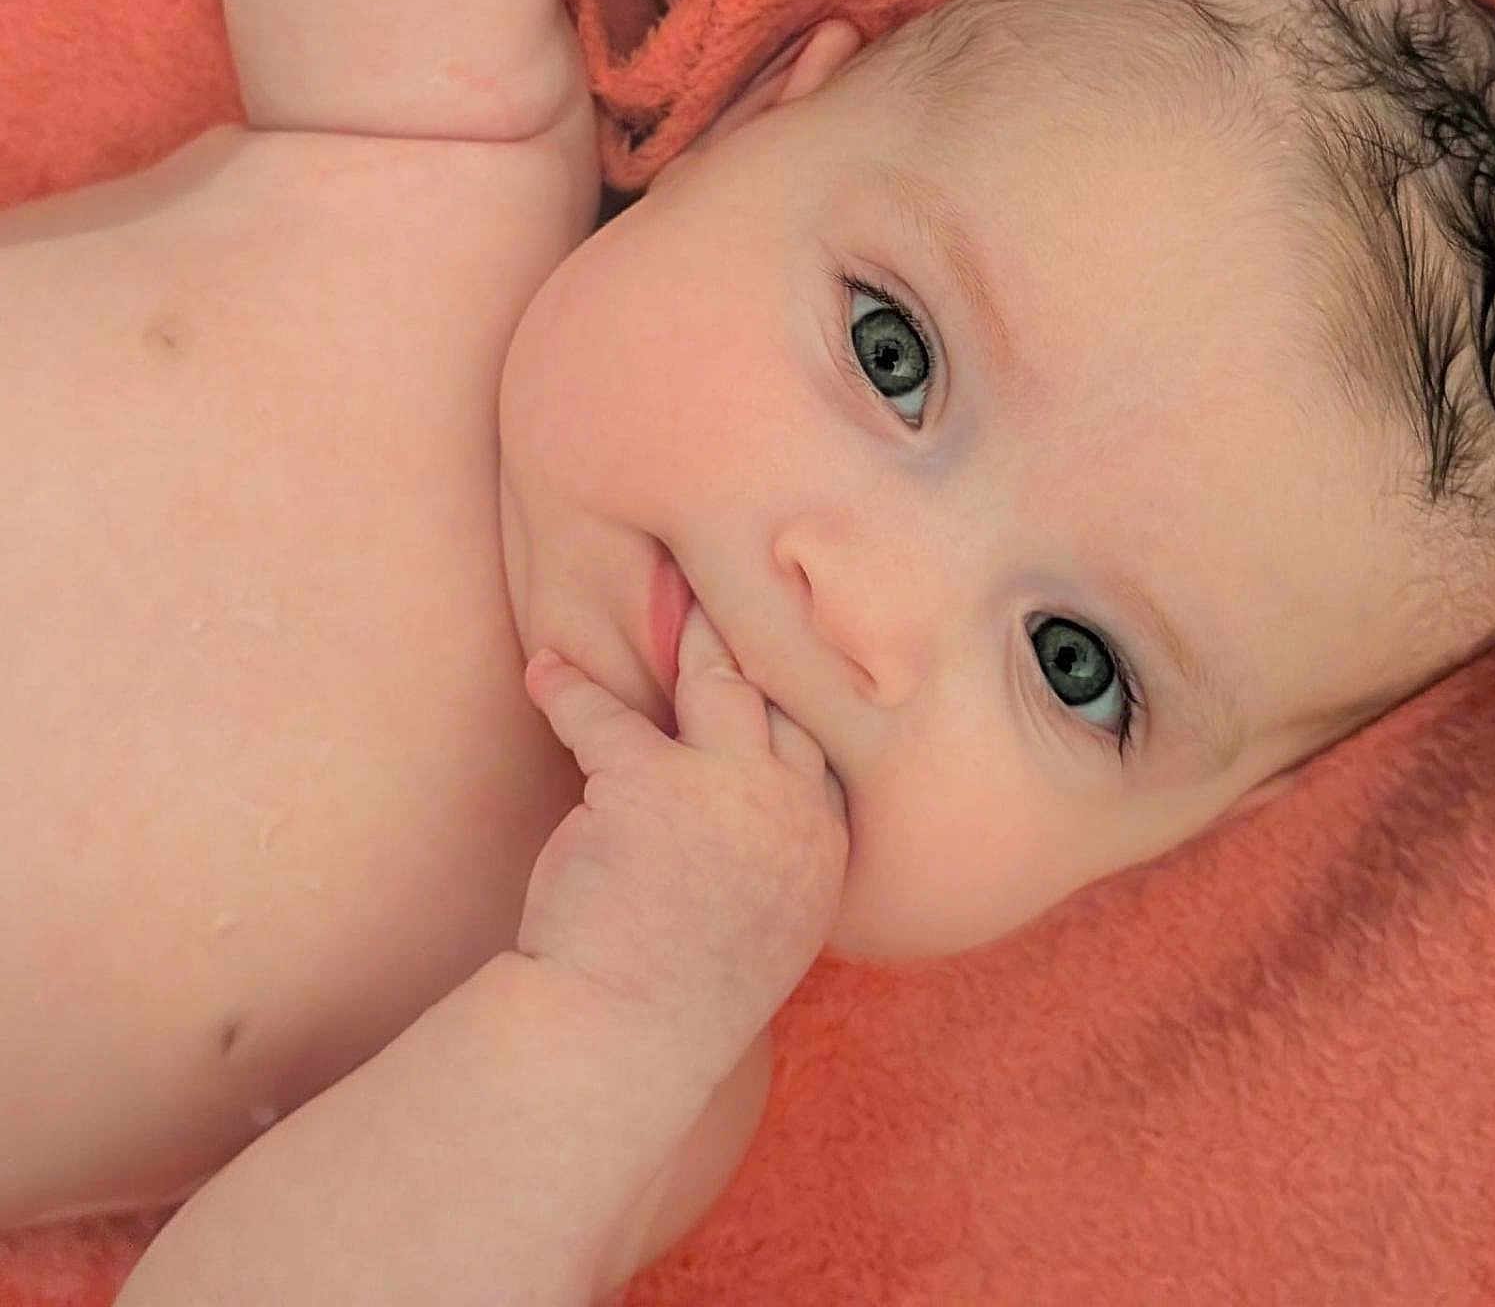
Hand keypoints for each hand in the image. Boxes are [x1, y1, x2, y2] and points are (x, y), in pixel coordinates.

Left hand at [517, 605, 847, 1064]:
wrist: (611, 1042)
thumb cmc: (674, 991)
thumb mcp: (758, 919)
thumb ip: (770, 849)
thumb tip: (748, 791)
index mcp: (822, 849)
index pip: (822, 741)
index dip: (800, 689)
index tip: (784, 646)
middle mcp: (791, 813)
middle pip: (783, 691)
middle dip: (759, 632)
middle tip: (734, 579)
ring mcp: (728, 793)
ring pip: (716, 677)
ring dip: (686, 629)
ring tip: (663, 584)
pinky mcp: (646, 783)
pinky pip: (604, 712)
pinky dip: (566, 687)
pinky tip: (544, 671)